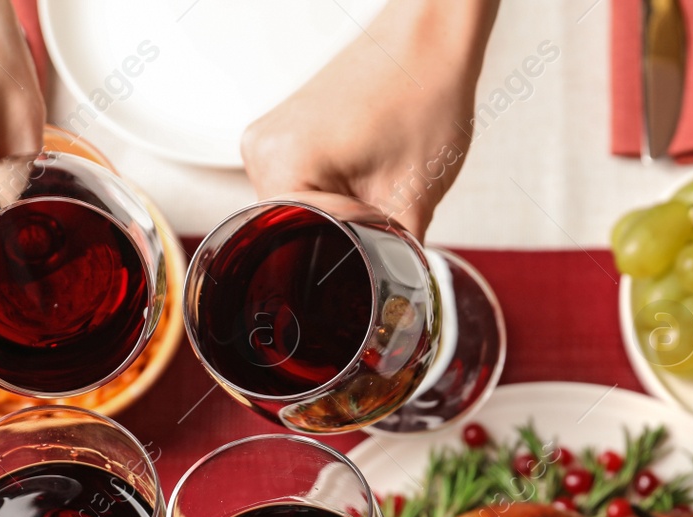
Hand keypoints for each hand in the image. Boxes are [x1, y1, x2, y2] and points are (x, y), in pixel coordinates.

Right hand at [241, 0, 498, 238]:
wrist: (432, 40)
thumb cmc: (423, 92)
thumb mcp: (414, 195)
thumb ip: (397, 258)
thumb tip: (396, 301)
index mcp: (279, 164)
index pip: (295, 250)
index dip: (346, 263)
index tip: (380, 257)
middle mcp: (260, 149)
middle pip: (292, 235)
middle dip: (342, 242)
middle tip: (387, 222)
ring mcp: (269, 139)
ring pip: (301, 213)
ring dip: (340, 218)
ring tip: (381, 190)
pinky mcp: (287, 133)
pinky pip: (305, 186)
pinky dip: (338, 195)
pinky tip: (369, 179)